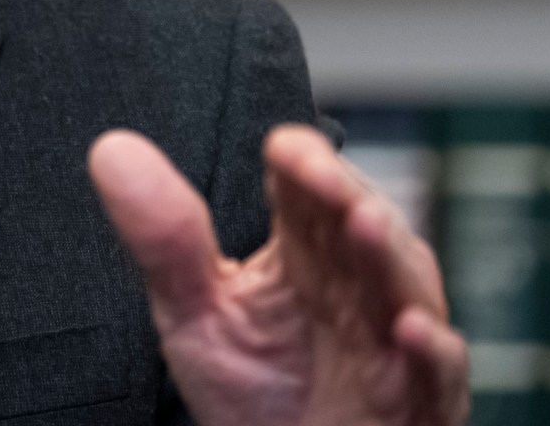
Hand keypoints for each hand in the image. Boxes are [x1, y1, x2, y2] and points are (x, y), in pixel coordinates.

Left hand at [88, 125, 466, 425]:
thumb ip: (163, 239)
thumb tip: (111, 149)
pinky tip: (411, 330)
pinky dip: (432, 352)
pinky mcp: (421, 402)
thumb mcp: (195, 313)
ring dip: (388, 255)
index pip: (309, 188)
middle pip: (363, 222)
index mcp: (307, 250)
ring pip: (406, 285)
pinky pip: (438, 375)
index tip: (278, 148)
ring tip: (363, 224)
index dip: (300, 162)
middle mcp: (359, 283)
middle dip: (346, 195)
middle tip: (321, 176)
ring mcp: (394, 341)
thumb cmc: (252, 388)